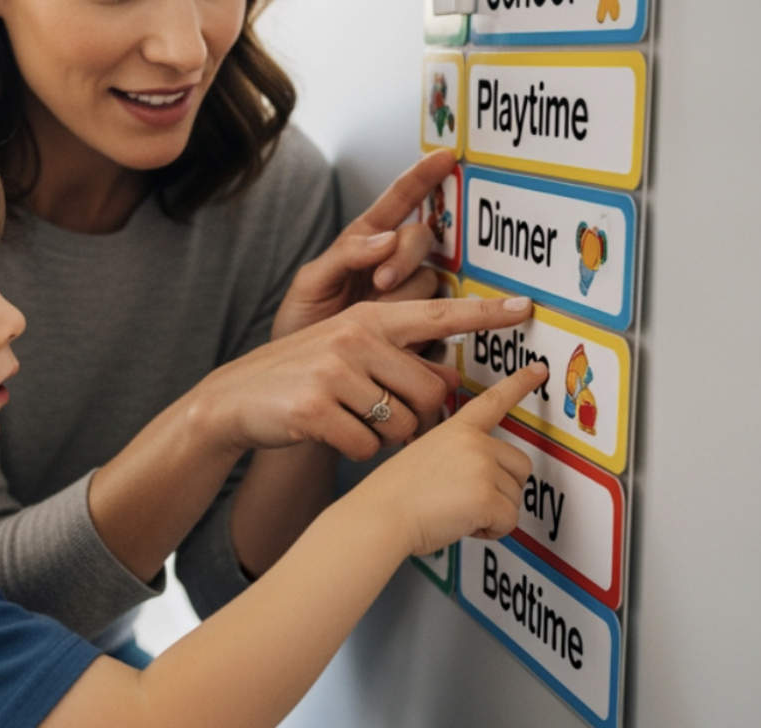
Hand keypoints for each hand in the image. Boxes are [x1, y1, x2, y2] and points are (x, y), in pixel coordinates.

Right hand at [199, 295, 533, 461]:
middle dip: (416, 416)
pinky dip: (358, 451)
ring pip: (402, 424)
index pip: (438, 313)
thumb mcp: (347, 352)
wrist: (235, 400)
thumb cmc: (300, 377)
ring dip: (386, 437)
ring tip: (351, 421)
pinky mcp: (316, 408)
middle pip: (430, 392)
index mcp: (368, 319)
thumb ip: (395, 357)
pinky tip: (333, 436)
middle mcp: (354, 337)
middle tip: (382, 415)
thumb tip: (448, 380)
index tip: (525, 308)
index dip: (483, 314)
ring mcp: (334, 372)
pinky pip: (368, 446)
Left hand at [272, 150, 457, 340]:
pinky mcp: (421, 327)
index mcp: (365, 241)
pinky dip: (421, 323)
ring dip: (405, 294)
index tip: (445, 156)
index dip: (422, 178)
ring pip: (429, 279)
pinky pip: (438, 316)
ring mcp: (409, 294)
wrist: (305, 378)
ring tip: (374, 315)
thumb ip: (343, 256)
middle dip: (405, 256)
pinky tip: (401, 336)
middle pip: (422, 239)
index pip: (399, 201)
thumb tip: (384, 239)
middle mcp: (393, 262)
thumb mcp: (310, 283)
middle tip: (381, 282)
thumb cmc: (302, 323)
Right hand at [350, 356, 545, 557]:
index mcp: (455, 430)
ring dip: (492, 512)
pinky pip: (509, 522)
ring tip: (455, 511)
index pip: (492, 401)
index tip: (538, 370)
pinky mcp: (486, 496)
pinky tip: (461, 524)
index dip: (519, 383)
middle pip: (520, 466)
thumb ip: (456, 456)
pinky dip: (490, 531)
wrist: (378, 517)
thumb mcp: (422, 457)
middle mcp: (473, 442)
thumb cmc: (392, 496)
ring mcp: (481, 466)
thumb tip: (480, 477)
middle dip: (502, 489)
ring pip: (515, 498)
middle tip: (467, 499)